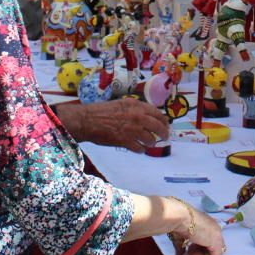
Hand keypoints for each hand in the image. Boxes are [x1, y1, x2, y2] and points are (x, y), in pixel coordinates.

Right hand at [53, 98, 168, 151]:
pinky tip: (139, 149)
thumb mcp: (122, 104)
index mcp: (136, 105)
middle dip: (164, 133)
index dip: (164, 120)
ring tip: (149, 144)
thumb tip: (147, 116)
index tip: (166, 124)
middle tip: (165, 137)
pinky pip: (140, 148)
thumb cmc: (102, 111)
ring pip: (151, 139)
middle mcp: (137, 116)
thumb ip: (135, 109)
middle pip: (158, 127)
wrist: (87, 120)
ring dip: (151, 143)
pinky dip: (141, 150)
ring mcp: (132, 129)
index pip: (157, 113)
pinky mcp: (126, 141)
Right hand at [168, 202, 225, 254]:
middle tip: (190, 249)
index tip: (189, 245)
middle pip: (213, 245)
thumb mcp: (182, 234)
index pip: (209, 238)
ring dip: (202, 254)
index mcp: (208, 223)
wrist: (181, 218)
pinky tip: (194, 253)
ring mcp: (218, 234)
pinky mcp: (217, 242)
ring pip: (215, 251)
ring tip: (191, 251)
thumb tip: (179, 254)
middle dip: (201, 250)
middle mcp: (215, 227)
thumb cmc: (180, 223)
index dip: (199, 245)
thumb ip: (182, 245)